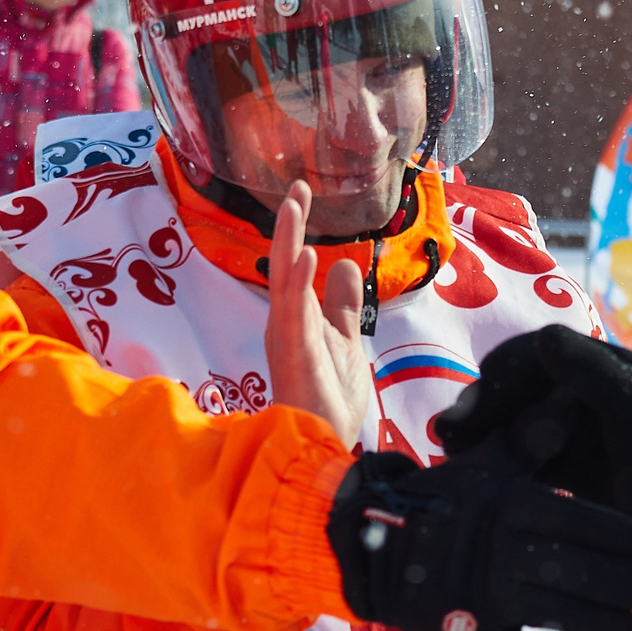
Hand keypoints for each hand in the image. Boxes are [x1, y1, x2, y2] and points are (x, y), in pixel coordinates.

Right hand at [265, 180, 369, 447]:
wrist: (326, 443)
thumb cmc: (329, 397)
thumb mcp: (344, 339)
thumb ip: (344, 305)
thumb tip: (348, 264)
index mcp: (296, 317)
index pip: (293, 265)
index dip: (294, 229)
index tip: (301, 192)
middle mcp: (286, 323)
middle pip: (282, 265)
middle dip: (287, 225)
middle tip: (295, 187)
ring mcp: (287, 338)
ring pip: (283, 282)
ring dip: (287, 243)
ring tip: (294, 206)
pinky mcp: (294, 356)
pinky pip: (294, 315)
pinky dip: (298, 284)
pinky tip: (306, 256)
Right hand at [326, 442, 631, 630]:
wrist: (368, 543)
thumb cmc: (438, 500)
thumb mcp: (483, 465)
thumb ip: (530, 439)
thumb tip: (569, 396)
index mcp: (510, 506)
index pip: (581, 519)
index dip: (624, 534)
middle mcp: (503, 551)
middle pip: (580, 570)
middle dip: (627, 584)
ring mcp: (487, 596)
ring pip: (561, 615)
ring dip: (607, 627)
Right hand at [433, 326, 631, 582]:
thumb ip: (593, 373)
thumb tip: (544, 336)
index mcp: (600, 367)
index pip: (531, 355)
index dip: (496, 379)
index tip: (468, 410)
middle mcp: (583, 390)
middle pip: (515, 388)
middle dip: (480, 408)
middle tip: (447, 438)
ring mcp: (576, 426)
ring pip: (512, 419)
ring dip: (481, 435)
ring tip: (452, 458)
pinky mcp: (573, 460)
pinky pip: (523, 452)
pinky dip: (497, 460)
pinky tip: (475, 480)